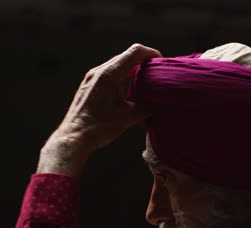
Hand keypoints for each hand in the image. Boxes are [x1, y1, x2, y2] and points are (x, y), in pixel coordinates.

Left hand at [37, 44, 160, 176]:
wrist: (74, 138)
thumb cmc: (99, 128)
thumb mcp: (129, 117)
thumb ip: (147, 106)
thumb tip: (161, 102)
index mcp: (109, 75)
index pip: (134, 52)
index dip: (151, 53)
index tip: (161, 62)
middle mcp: (99, 71)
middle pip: (126, 55)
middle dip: (144, 60)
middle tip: (157, 71)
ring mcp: (92, 76)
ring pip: (118, 62)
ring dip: (133, 66)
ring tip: (146, 78)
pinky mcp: (89, 83)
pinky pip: (109, 70)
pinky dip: (123, 73)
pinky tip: (129, 86)